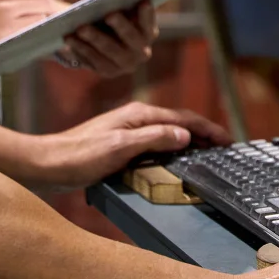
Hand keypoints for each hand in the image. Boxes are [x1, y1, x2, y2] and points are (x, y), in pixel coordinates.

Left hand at [31, 101, 230, 188]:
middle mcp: (135, 118)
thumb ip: (153, 138)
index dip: (207, 128)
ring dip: (189, 142)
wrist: (50, 164)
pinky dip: (172, 150)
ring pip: (168, 133)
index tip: (228, 140)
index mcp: (139, 115)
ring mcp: (128, 131)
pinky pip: (156, 144)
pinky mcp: (121, 145)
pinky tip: (176, 162)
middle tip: (225, 149)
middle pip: (178, 123)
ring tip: (208, 156)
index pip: (183, 117)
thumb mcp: (121, 147)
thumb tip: (185, 135)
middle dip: (203, 133)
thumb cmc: (81, 155)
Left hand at [59, 0, 159, 77]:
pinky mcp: (108, 72)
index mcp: (148, 34)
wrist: (107, 42)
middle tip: (109, 14)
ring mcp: (125, 65)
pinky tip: (70, 38)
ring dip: (94, 38)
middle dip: (121, 26)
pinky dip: (81, 48)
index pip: (149, 23)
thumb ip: (125, 5)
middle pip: (131, 38)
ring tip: (80, 27)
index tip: (144, 0)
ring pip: (109, 51)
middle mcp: (141, 53)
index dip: (148, 14)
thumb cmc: (116, 19)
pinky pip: (94, 61)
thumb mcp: (123, 12)